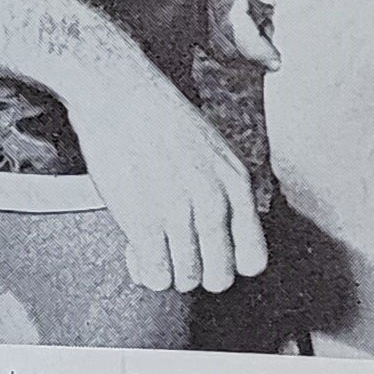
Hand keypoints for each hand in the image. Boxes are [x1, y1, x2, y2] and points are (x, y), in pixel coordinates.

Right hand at [64, 37, 268, 294]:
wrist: (119, 92)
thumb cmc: (160, 120)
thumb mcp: (213, 152)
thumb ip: (224, 195)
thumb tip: (221, 245)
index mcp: (237, 182)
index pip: (254, 260)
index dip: (230, 263)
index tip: (208, 252)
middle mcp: (214, 201)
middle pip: (219, 279)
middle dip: (196, 270)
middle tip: (175, 248)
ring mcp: (180, 213)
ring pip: (185, 281)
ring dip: (166, 267)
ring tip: (152, 239)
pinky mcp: (144, 222)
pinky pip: (154, 278)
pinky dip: (143, 269)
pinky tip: (135, 245)